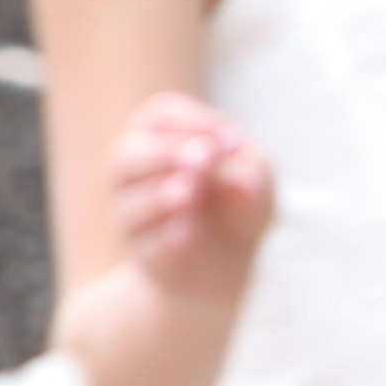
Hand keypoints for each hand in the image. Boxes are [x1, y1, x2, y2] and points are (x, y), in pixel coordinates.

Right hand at [109, 91, 273, 302]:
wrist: (227, 268)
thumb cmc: (238, 207)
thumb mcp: (258, 180)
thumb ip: (243, 167)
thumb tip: (219, 162)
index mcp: (159, 142)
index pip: (159, 117)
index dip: (193, 123)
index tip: (233, 143)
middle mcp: (135, 179)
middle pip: (128, 155)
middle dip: (166, 154)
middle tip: (203, 160)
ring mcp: (134, 221)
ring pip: (131, 204)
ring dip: (164, 193)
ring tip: (191, 192)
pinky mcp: (148, 259)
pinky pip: (150, 245)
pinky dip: (169, 236)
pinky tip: (189, 231)